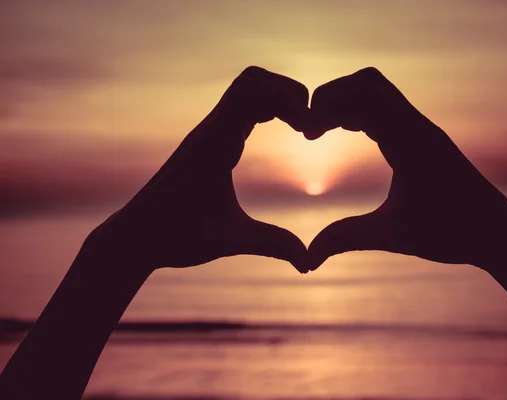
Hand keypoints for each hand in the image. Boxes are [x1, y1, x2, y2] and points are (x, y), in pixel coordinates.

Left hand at [86, 67, 309, 272]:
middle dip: (288, 93)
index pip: (253, 92)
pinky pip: (239, 107)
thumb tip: (309, 262)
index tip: (310, 132)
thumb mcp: (229, 241)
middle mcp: (210, 131)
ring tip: (299, 127)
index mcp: (214, 145)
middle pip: (253, 79)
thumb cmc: (175, 237)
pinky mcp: (207, 141)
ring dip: (276, 98)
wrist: (133, 238)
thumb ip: (272, 245)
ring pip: (245, 88)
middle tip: (308, 126)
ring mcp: (207, 133)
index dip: (290, 101)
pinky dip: (265, 109)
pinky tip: (279, 133)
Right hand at [305, 67, 506, 270]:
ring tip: (323, 130)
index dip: (325, 108)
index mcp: (410, 143)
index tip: (305, 136)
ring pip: (378, 91)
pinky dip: (362, 111)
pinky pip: (388, 107)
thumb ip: (345, 239)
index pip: (360, 99)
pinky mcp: (425, 137)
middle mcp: (417, 126)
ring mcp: (423, 129)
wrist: (500, 233)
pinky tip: (349, 134)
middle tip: (310, 129)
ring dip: (347, 102)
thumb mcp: (392, 237)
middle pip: (366, 82)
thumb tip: (307, 259)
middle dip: (331, 97)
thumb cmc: (452, 234)